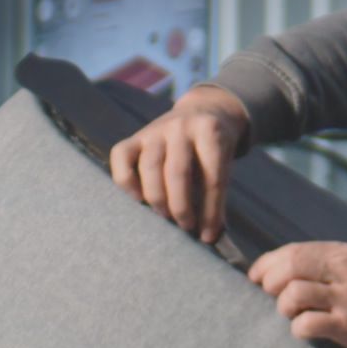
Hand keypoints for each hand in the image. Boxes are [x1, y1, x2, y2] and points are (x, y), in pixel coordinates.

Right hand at [106, 85, 251, 242]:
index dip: (211, 211)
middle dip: (181, 207)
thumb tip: (210, 235)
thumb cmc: (213, 149)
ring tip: (165, 217)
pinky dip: (125, 181)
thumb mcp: (225, 162)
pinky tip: (137, 199)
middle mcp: (182, 126)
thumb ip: (217, 192)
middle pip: (178, 172)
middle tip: (185, 227)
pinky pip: (121, 156)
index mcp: (211, 132)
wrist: (203, 111)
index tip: (208, 236)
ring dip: (157, 199)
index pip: (212, 178)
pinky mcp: (136, 136)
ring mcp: (156, 129)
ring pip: (150, 167)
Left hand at [246, 242, 346, 347]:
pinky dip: (298, 329)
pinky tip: (307, 330)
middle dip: (270, 285)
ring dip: (284, 308)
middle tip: (274, 298)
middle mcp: (346, 271)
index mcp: (343, 253)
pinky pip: (305, 324)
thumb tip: (268, 268)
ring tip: (295, 314)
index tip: (256, 277)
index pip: (293, 251)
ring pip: (292, 295)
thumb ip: (316, 264)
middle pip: (289, 268)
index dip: (266, 264)